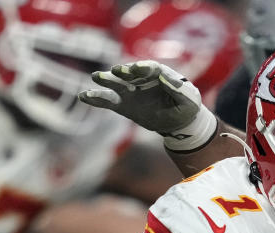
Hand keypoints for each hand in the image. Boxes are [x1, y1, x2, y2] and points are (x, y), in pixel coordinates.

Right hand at [78, 60, 216, 150]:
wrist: (179, 122)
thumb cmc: (187, 107)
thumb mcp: (189, 100)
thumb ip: (178, 88)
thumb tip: (164, 77)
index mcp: (159, 74)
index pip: (150, 68)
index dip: (143, 68)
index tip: (138, 69)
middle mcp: (141, 79)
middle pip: (130, 73)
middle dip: (123, 71)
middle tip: (116, 71)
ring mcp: (131, 91)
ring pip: (116, 84)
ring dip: (106, 80)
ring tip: (96, 77)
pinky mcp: (124, 105)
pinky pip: (108, 101)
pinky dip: (96, 98)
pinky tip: (85, 96)